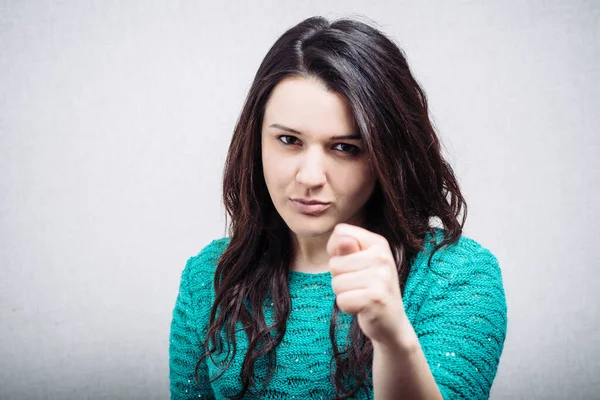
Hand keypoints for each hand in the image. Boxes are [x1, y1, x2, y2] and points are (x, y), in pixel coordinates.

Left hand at [327, 223, 408, 344]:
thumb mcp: (358, 263)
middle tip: (360, 286)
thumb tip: (344, 240)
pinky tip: (363, 308)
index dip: (335, 251)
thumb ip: (346, 249)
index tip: (352, 264)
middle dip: (340, 278)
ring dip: (343, 294)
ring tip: (362, 296)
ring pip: (336, 283)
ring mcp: (381, 277)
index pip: (340, 232)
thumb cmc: (369, 289)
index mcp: (378, 242)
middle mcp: (382, 256)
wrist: (392, 323)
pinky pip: (342, 300)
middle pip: (334, 263)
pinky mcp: (376, 298)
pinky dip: (347, 307)